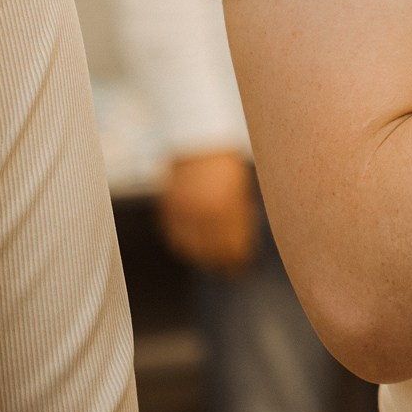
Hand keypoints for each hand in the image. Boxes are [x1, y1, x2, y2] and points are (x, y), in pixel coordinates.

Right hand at [159, 149, 258, 273]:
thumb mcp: (241, 187)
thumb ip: (240, 213)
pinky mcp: (168, 208)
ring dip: (201, 257)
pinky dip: (182, 245)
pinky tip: (190, 249)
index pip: (233, 245)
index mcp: (227, 208)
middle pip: (212, 250)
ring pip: (190, 247)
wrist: (198, 141)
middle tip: (228, 270)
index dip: (237, 259)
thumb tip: (242, 239)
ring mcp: (183, 212)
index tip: (242, 267)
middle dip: (221, 262)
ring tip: (211, 262)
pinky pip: (173, 236)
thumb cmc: (227, 162)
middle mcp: (203, 214)